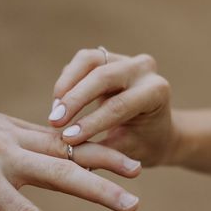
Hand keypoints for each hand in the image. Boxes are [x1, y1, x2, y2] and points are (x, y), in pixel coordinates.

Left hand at [0, 73, 140, 210]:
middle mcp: (3, 154)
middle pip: (60, 173)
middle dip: (99, 191)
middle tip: (133, 205)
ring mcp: (11, 135)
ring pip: (66, 148)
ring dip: (102, 159)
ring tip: (137, 170)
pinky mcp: (12, 125)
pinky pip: (54, 134)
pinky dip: (81, 142)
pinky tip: (104, 147)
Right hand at [49, 48, 173, 166]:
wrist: (154, 129)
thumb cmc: (143, 144)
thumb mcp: (127, 151)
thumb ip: (102, 151)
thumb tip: (69, 153)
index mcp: (156, 91)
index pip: (119, 105)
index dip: (91, 122)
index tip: (67, 139)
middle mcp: (143, 69)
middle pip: (103, 76)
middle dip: (75, 99)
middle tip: (54, 121)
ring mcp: (125, 59)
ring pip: (88, 60)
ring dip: (66, 85)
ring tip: (55, 112)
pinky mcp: (107, 57)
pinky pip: (82, 62)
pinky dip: (67, 81)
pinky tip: (58, 104)